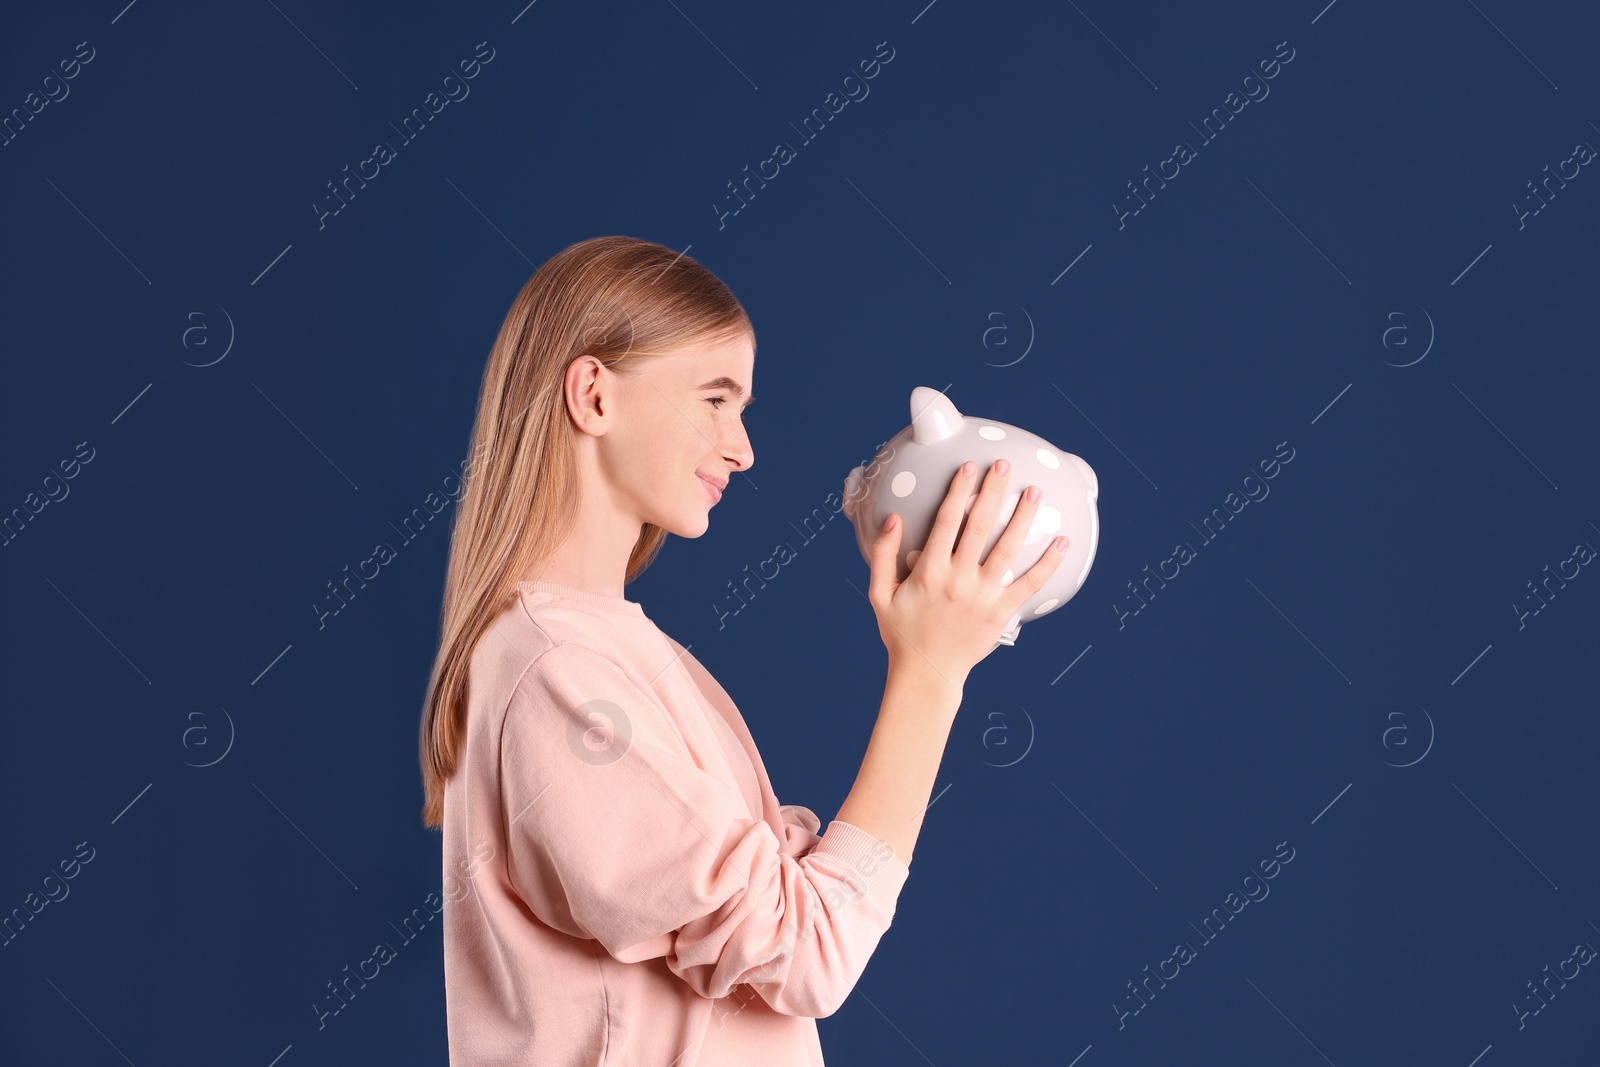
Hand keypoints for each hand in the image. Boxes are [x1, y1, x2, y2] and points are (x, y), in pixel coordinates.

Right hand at [867, 458, 1069, 682]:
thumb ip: (883, 555)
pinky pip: (1030, 585)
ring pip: (1008, 549)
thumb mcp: (879, 594)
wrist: (927, 674)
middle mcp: (957, 580)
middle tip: (1003, 465)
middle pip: (979, 526)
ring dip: (1023, 518)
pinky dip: (1048, 563)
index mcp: (928, 572)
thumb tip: (893, 518)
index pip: (946, 522)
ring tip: (1034, 492)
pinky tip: (1062, 542)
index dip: (958, 492)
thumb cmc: (901, 633)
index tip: (968, 468)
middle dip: (992, 492)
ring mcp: (982, 596)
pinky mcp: (1001, 613)